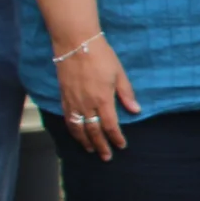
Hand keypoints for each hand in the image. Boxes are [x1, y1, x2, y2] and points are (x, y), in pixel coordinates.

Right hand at [54, 36, 138, 160]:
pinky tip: (76, 134)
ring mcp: (73, 101)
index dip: (116, 138)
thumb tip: (135, 111)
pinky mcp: (64, 97)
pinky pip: (67, 119)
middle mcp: (87, 104)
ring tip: (91, 150)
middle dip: (101, 146)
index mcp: (103, 99)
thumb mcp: (119, 73)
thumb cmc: (101, 55)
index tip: (121, 145)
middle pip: (93, 131)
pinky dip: (72, 130)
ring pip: (78, 128)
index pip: (110, 126)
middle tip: (106, 157)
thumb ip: (126, 94)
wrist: (75, 43)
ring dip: (85, 141)